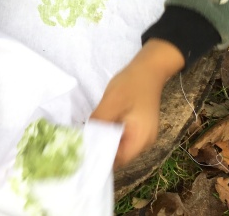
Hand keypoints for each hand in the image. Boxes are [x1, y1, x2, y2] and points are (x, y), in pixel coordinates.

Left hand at [90, 39, 184, 167]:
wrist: (149, 68)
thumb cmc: (131, 84)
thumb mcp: (111, 102)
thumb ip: (99, 122)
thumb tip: (86, 137)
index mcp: (141, 139)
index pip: (119, 160)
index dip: (100, 158)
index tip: (82, 153)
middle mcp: (144, 142)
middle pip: (119, 154)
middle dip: (101, 149)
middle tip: (79, 144)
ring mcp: (142, 134)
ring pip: (119, 144)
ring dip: (104, 140)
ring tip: (86, 135)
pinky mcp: (138, 126)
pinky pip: (122, 135)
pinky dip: (110, 132)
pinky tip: (98, 126)